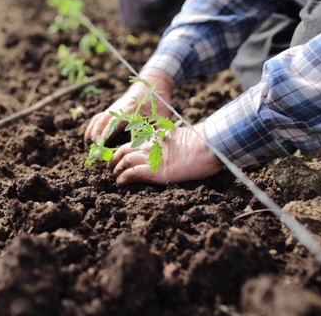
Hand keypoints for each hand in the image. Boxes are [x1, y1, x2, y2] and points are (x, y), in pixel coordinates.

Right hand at [84, 69, 175, 141]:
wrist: (152, 82)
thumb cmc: (157, 100)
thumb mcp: (160, 115)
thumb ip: (155, 130)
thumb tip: (152, 146)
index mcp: (129, 111)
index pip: (112, 124)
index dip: (106, 136)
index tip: (102, 148)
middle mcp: (118, 109)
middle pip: (101, 122)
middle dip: (97, 137)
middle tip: (96, 152)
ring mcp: (114, 108)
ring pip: (98, 119)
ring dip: (92, 132)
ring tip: (90, 147)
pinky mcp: (113, 109)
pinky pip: (99, 117)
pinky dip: (93, 127)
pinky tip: (91, 137)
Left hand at [108, 124, 222, 184]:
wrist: (208, 145)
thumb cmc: (201, 143)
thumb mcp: (180, 139)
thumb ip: (169, 143)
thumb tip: (170, 150)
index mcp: (156, 138)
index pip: (131, 143)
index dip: (121, 151)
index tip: (117, 159)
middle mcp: (150, 146)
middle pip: (123, 151)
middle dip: (114, 160)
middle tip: (112, 169)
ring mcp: (152, 158)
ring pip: (124, 161)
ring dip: (117, 170)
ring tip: (115, 178)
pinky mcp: (155, 171)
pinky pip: (132, 173)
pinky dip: (124, 178)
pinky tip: (121, 183)